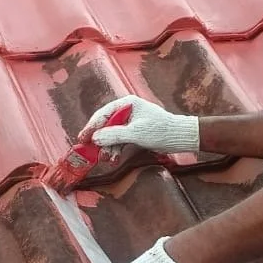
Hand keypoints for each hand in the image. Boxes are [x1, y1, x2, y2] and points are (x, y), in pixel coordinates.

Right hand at [79, 96, 199, 155]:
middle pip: (106, 125)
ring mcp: (131, 122)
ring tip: (106, 159)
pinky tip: (114, 158)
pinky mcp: (135, 133)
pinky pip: (120, 140)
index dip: (91, 127)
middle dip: (99, 140)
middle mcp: (127, 111)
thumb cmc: (160, 130)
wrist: (180, 137)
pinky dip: (116, 149)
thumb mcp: (136, 133)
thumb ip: (114, 135)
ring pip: (112, 135)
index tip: (82, 138)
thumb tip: (95, 138)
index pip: (103, 114)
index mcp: (127, 104)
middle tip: (90, 151)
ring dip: (108, 147)